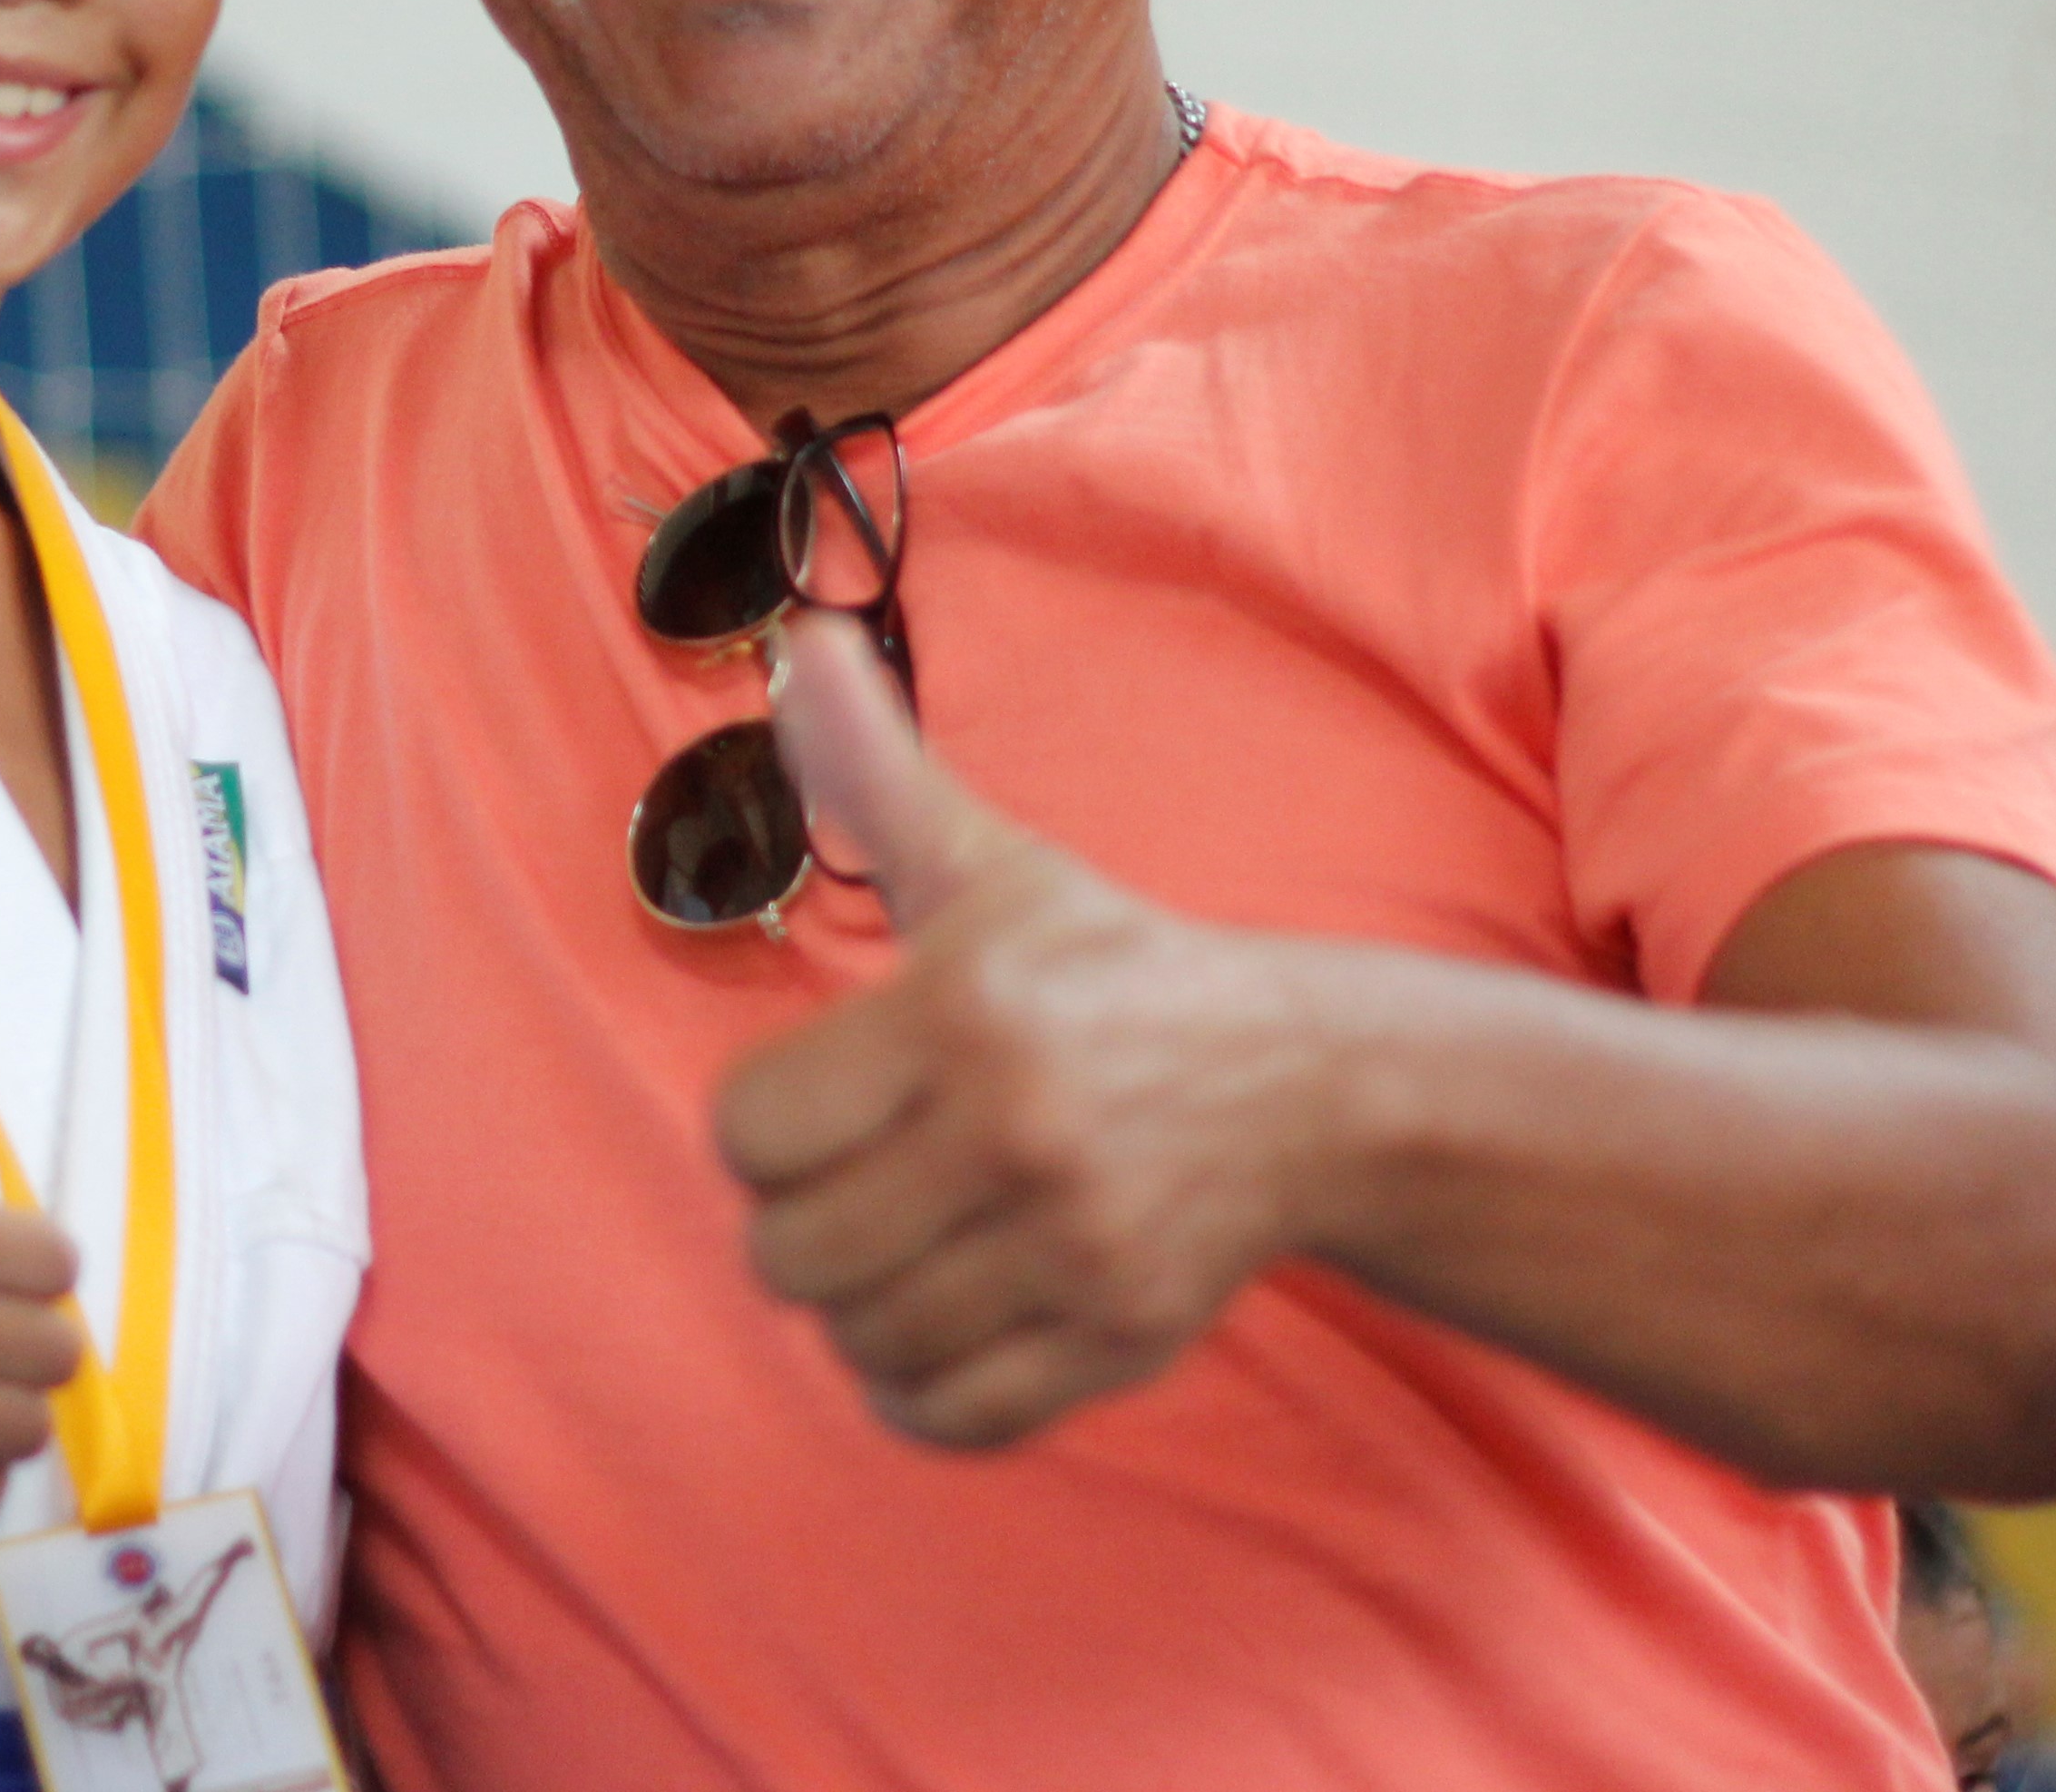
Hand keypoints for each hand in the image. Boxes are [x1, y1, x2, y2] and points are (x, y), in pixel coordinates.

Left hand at [711, 612, 1386, 1451]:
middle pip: (786, 1256)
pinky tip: (948, 1313)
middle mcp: (1021, 1136)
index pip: (749, 1134)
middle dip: (805, 1223)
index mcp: (967, 1014)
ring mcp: (1077, 1250)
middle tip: (866, 1180)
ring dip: (863, 1305)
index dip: (767, 1125)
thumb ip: (874, 766)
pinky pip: (943, 1415)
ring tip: (912, 1242)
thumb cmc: (1109, 969)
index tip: (829, 1100)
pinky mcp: (1119, 1340)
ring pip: (858, 1343)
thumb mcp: (991, 865)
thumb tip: (800, 640)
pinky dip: (921, 1386)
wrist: (1306, 1085)